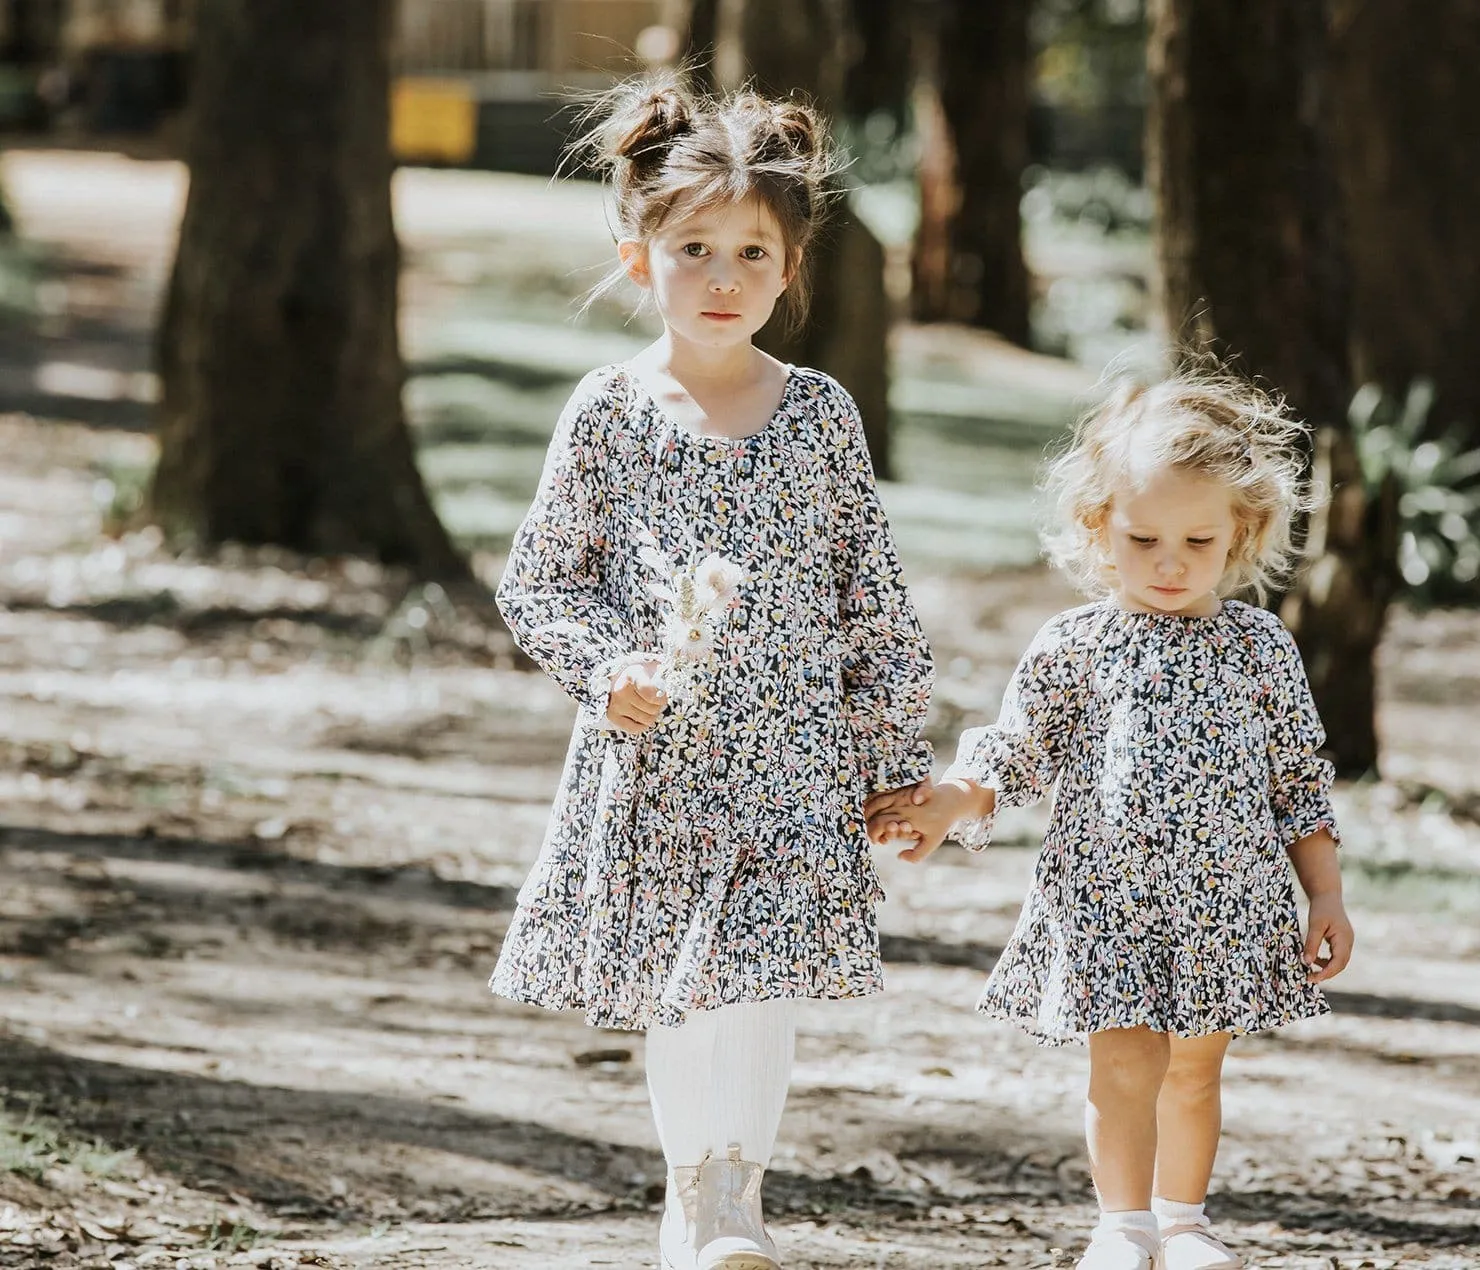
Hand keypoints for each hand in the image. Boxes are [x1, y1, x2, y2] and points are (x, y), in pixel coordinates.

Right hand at [606, 659, 667, 734]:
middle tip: (654, 699)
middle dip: (658, 706)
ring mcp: (616, 704)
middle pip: (653, 709)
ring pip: (647, 720)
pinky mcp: (612, 716)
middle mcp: (621, 690)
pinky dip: (642, 725)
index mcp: (632, 674)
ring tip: (647, 705)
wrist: (618, 677)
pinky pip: (635, 729)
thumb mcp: (652, 667)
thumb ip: (663, 675)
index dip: (662, 698)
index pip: (652, 695)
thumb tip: (674, 684)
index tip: (663, 694)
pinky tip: (641, 716)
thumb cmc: (641, 673)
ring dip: (651, 715)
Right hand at [867, 777, 987, 863]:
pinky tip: (874, 812)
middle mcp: (903, 805)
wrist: (951, 800)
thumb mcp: (932, 843)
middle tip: (873, 835)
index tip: (878, 841)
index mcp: (909, 818)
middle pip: (874, 812)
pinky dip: (873, 802)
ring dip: (868, 812)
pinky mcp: (901, 789)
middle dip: (869, 824)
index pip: (882, 824)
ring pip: (875, 801)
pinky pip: (881, 794)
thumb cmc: (941, 824)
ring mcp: (901, 795)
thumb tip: (899, 856)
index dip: (874, 834)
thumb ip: (916, 855)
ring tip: (871, 824)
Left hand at [1302, 890, 1353, 982]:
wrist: (1327, 895)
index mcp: (1344, 939)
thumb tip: (1306, 962)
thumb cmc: (1321, 908)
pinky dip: (1327, 960)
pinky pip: (1336, 955)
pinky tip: (1315, 959)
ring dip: (1326, 967)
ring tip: (1311, 969)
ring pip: (1339, 961)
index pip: (1338, 962)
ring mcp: (1346, 941)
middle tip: (1310, 978)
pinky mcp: (1341, 940)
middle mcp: (1348, 942)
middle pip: (1340, 964)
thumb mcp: (1314, 925)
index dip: (1326, 973)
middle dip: (1326, 973)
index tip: (1313, 978)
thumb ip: (1311, 944)